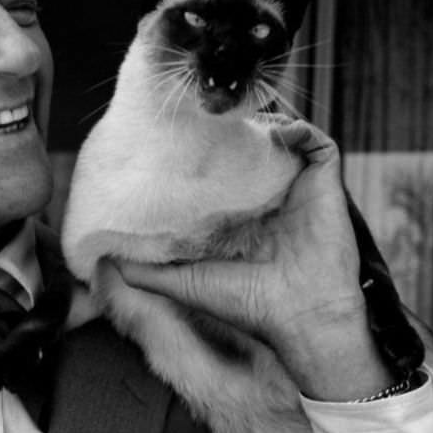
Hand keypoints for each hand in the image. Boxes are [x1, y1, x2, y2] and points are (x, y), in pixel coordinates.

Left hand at [117, 120, 394, 399]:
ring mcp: (300, 190)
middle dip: (239, 129)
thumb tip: (105, 260)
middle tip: (215, 116)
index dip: (209, 153)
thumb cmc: (249, 304)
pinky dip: (302, 130)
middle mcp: (273, 199)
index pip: (227, 174)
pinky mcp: (327, 185)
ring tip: (244, 115)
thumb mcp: (185, 283)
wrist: (301, 317)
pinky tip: (278, 130)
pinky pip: (321, 145)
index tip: (182, 136)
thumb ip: (146, 272)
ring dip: (268, 122)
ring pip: (288, 139)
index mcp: (245, 216)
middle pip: (257, 150)